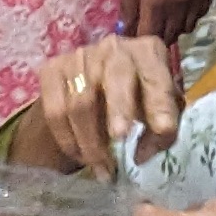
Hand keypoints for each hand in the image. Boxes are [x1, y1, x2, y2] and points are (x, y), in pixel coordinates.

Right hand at [26, 34, 183, 176]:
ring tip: (101, 167)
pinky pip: (55, 111)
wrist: (98, 84)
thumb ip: (161, 132)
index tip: (163, 129)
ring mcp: (80, 56)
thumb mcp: (160, 111)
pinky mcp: (52, 70)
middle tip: (120, 137)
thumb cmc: (138, 98)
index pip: (157, 78)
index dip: (160, 103)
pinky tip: (79, 156)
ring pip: (81, 102)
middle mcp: (115, 48)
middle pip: (116, 78)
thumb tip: (140, 156)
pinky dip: (67, 139)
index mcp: (148, 53)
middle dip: (119, 108)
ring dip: (91, 141)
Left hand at [118, 0, 212, 42]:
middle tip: (144, 32)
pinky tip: (179, 11)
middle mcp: (178, 7)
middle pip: (167, 37)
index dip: (138, 43)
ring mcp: (194, 1)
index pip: (148, 37)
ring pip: (184, 30)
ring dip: (172, 31)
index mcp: (155, 3)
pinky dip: (188, 20)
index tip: (131, 42)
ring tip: (161, 22)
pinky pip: (198, 17)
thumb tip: (124, 31)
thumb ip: (128, 5)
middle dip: (154, 39)